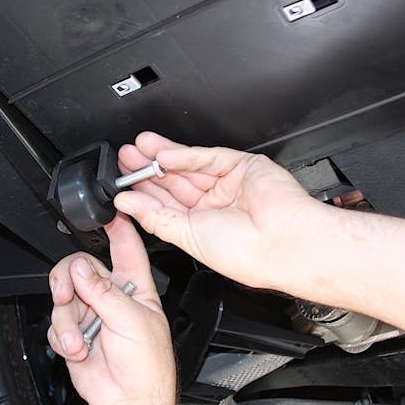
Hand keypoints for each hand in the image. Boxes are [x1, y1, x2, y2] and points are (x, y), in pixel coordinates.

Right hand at [46, 214, 174, 404]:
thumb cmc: (147, 366)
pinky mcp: (74, 334)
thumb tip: (80, 270)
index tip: (106, 212)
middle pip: (80, 269)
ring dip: (67, 320)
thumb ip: (104, 293)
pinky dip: (63, 337)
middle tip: (68, 294)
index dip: (116, 228)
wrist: (129, 402)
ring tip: (81, 339)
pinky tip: (78, 350)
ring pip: (63, 297)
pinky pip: (56, 323)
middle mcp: (111, 297)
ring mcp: (91, 315)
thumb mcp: (132, 321)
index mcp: (135, 288)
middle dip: (69, 281)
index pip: (126, 248)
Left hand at [115, 131, 320, 290]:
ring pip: (188, 165)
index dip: (142, 193)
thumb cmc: (246, 255)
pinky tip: (162, 156)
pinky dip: (184, 156)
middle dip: (147, 170)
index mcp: (201, 227)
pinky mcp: (241, 165)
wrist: (284, 244)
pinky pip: (207, 157)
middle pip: (173, 181)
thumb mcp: (187, 238)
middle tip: (124, 160)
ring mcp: (228, 183)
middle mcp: (214, 204)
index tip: (120, 184)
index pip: (165, 204)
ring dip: (160, 157)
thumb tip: (126, 204)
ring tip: (136, 150)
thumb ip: (155, 217)